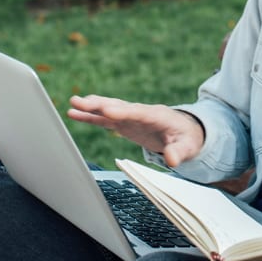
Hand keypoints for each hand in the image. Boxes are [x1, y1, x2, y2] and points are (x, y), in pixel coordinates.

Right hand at [67, 95, 204, 167]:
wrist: (185, 132)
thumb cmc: (187, 138)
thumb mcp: (188, 146)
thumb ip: (179, 151)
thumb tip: (172, 159)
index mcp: (157, 115)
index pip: (138, 113)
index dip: (122, 112)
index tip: (107, 110)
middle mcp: (140, 113)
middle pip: (118, 107)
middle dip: (99, 105)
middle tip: (80, 101)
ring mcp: (131, 117)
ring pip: (109, 110)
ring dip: (91, 107)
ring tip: (73, 103)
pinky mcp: (124, 123)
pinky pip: (105, 119)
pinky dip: (91, 116)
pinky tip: (76, 113)